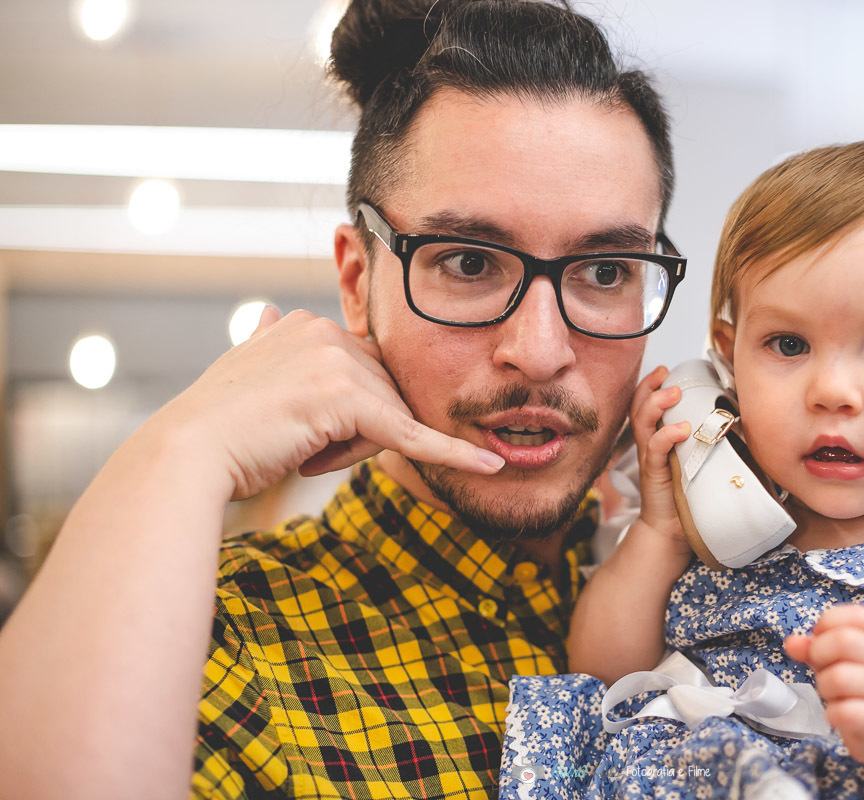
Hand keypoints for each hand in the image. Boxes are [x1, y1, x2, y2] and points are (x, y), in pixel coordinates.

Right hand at [145, 307, 502, 500]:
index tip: (304, 431)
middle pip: (382, 397)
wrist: (187, 456)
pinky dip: (452, 454)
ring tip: (293, 448)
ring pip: (386, 421)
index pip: (364, 377)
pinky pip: (410, 436)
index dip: (345, 417)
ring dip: (348, 450)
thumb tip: (270, 312)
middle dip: (351, 435)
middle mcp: (325, 332)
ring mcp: (336, 361)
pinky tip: (489, 465)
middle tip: (292, 444)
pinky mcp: (347, 399)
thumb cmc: (219, 427)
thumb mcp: (247, 372)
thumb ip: (269, 342)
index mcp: (308, 325)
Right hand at [627, 366, 691, 551]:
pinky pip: (654, 449)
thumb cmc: (687, 494)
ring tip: (674, 393)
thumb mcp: (697, 459)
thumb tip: (737, 419)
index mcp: (657, 436)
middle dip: (650, 387)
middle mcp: (649, 443)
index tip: (663, 369)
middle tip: (666, 375)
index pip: (644, 403)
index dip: (650, 384)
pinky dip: (666, 436)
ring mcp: (650, 458)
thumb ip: (706, 440)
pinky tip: (680, 429)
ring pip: (642, 423)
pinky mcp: (654, 474)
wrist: (672, 529)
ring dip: (656, 404)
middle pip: (638, 407)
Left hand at [784, 604, 863, 765]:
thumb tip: (792, 642)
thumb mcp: (838, 661)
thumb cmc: (859, 687)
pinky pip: (844, 712)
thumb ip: (813, 648)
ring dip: (824, 687)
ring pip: (840, 678)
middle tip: (821, 667)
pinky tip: (837, 715)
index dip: (828, 623)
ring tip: (831, 694)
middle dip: (819, 652)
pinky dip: (832, 714)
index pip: (857, 615)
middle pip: (844, 640)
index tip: (820, 639)